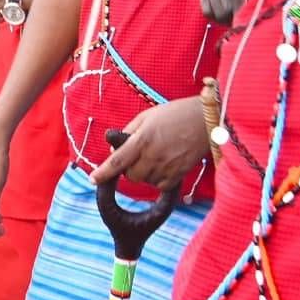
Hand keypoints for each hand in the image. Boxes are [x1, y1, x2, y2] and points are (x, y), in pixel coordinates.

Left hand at [90, 98, 209, 192]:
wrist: (206, 120)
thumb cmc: (175, 114)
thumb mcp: (147, 116)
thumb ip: (129, 132)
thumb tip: (115, 148)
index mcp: (142, 139)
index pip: (117, 161)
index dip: (103, 173)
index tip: (93, 180)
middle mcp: (153, 155)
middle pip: (131, 176)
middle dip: (129, 169)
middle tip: (137, 156)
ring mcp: (168, 166)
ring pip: (146, 181)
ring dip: (145, 173)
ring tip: (156, 156)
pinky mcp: (180, 173)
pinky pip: (161, 185)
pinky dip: (158, 179)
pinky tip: (165, 164)